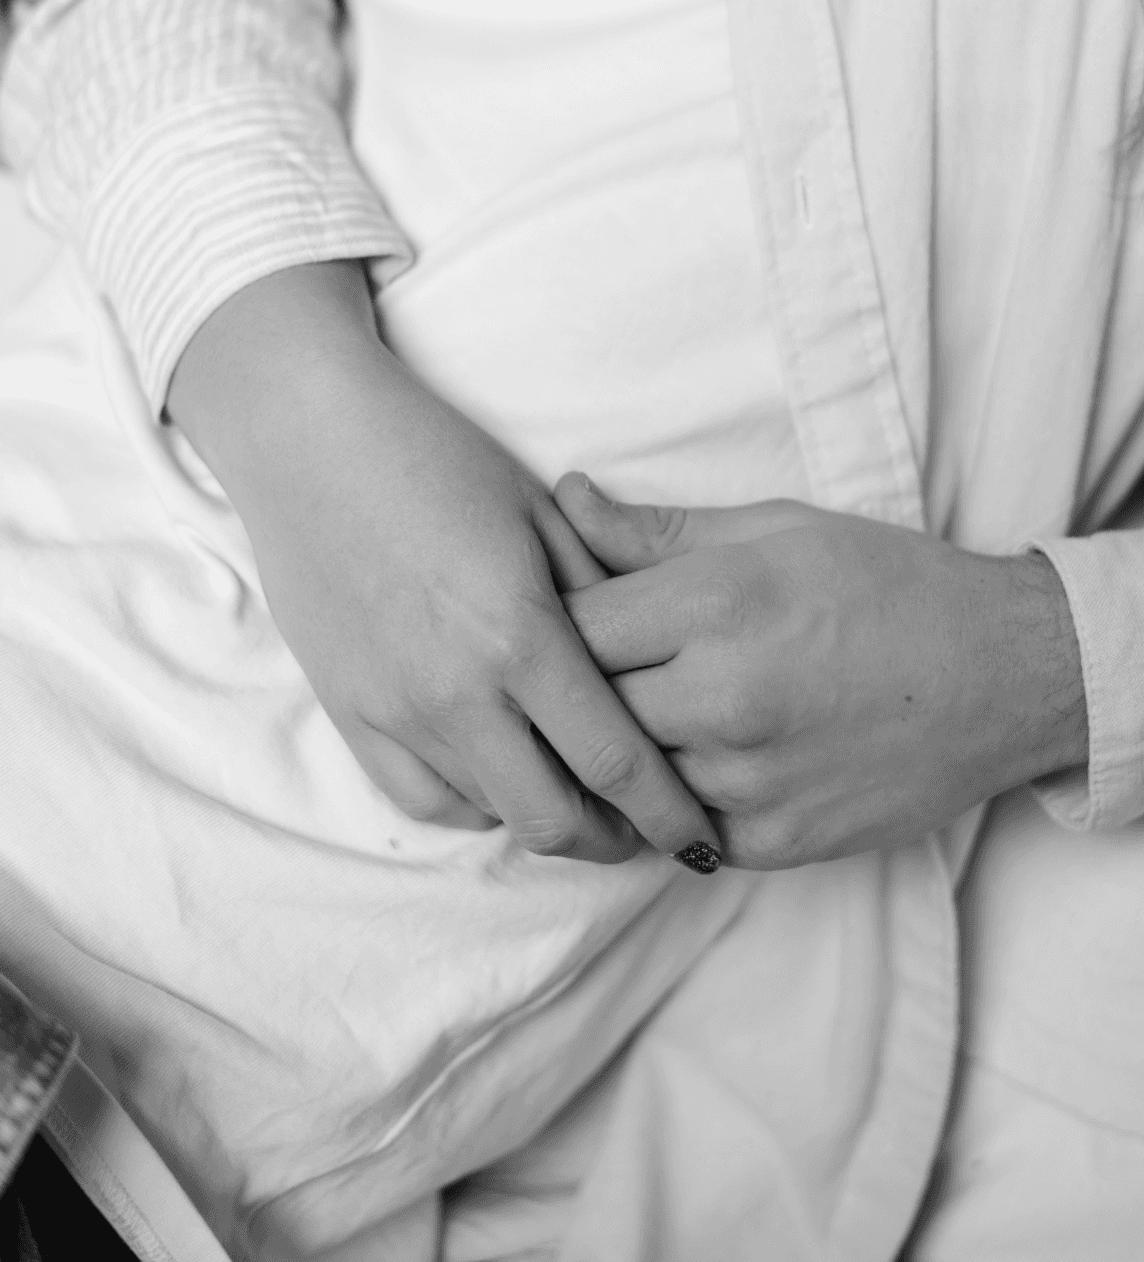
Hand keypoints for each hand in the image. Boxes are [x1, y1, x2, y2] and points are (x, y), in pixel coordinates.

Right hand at [168, 263, 722, 868]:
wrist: (307, 440)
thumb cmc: (434, 457)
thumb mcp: (541, 512)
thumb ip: (604, 594)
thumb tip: (657, 662)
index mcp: (521, 635)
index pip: (614, 761)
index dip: (666, 811)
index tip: (700, 835)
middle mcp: (458, 692)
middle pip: (553, 818)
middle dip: (613, 840)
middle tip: (645, 826)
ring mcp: (395, 711)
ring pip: (490, 812)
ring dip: (545, 817)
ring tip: (582, 795)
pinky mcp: (350, 714)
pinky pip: (423, 799)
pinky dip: (475, 802)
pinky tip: (503, 778)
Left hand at [556, 476, 1087, 869]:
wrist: (1005, 673)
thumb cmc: (885, 584)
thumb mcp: (773, 529)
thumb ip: (655, 531)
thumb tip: (566, 499)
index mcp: (718, 603)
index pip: (573, 628)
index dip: (560, 623)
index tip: (574, 617)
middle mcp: (725, 697)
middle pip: (587, 708)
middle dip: (587, 689)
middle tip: (610, 667)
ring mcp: (749, 780)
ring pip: (630, 773)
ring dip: (634, 746)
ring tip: (667, 707)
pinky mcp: (774, 841)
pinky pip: (680, 827)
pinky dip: (683, 795)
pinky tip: (712, 756)